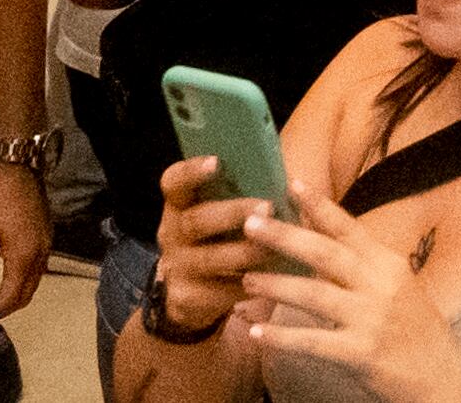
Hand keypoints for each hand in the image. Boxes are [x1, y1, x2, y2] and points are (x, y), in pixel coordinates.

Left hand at [0, 161, 48, 324]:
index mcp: (24, 258)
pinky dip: (19, 284)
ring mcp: (45, 245)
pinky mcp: (44, 236)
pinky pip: (35, 271)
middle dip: (3, 313)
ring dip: (12, 299)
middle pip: (24, 297)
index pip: (10, 300)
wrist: (19, 166)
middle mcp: (40, 256)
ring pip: (32, 284)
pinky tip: (5, 281)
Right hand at [148, 157, 267, 343]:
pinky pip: (219, 292)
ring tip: (276, 246)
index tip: (216, 161)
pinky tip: (270, 280)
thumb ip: (237, 197)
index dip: (192, 171)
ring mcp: (177, 267)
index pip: (174, 182)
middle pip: (196, 220)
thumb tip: (288, 176)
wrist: (188, 297)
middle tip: (267, 205)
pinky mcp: (187, 298)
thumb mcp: (216, 214)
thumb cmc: (215, 240)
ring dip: (245, 252)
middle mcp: (172, 233)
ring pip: (210, 259)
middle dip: (233, 213)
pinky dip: (247, 285)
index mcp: (179, 205)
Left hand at [239, 178, 460, 391]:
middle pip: (326, 254)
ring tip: (246, 281)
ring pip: (314, 295)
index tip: (292, 184)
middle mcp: (381, 285)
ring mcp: (371, 319)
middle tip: (250, 224)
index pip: (349, 228)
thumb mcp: (396, 288)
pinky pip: (313, 342)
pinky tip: (256, 332)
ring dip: (276, 285)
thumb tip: (319, 239)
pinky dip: (282, 336)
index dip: (320, 206)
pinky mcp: (360, 353)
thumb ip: (360, 266)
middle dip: (285, 237)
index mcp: (388, 264)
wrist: (443, 376)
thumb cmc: (415, 329)